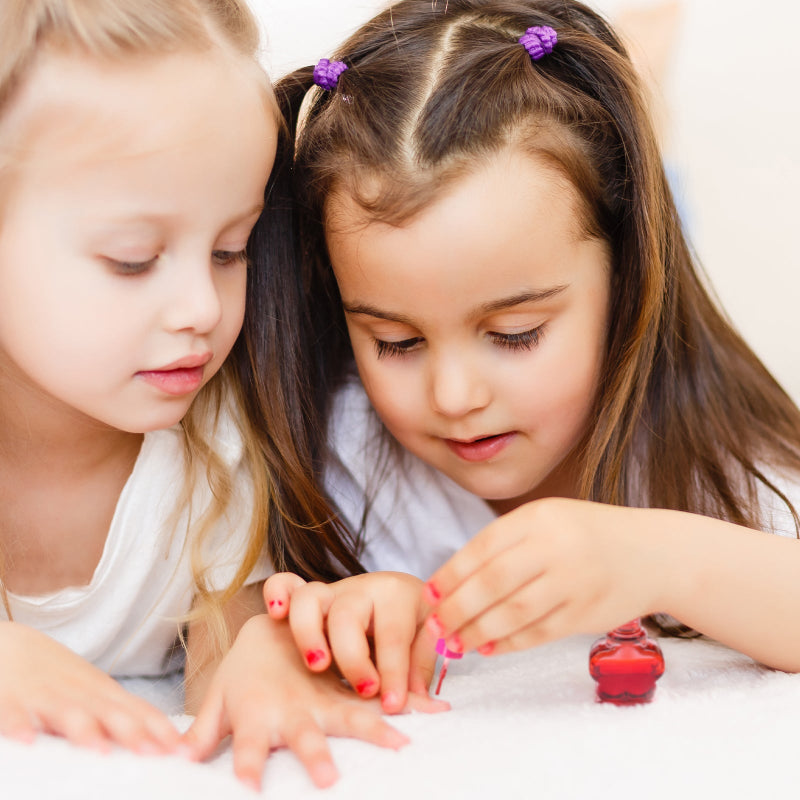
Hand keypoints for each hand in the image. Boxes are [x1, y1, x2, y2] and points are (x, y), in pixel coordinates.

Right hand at [0, 621, 184, 754]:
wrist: (12, 645)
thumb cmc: (58, 677)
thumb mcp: (93, 694)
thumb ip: (119, 715)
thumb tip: (154, 744)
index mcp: (103, 693)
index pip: (139, 711)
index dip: (160, 731)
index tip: (181, 750)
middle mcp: (81, 693)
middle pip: (111, 712)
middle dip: (134, 733)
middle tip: (152, 754)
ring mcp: (47, 695)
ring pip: (69, 712)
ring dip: (86, 731)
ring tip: (100, 752)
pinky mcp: (12, 698)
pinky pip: (15, 713)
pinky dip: (20, 725)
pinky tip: (27, 741)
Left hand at [183, 613, 411, 789]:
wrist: (283, 608)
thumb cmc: (251, 664)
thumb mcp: (224, 695)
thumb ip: (203, 728)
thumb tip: (172, 759)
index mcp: (259, 708)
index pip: (246, 743)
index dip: (246, 766)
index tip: (246, 791)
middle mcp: (295, 694)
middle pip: (306, 728)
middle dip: (317, 752)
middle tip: (329, 781)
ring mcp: (328, 680)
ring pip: (353, 704)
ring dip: (375, 726)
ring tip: (401, 747)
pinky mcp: (354, 672)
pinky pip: (383, 689)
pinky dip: (411, 699)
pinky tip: (437, 711)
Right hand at [264, 572, 448, 713]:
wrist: (401, 597)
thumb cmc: (415, 623)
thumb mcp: (428, 638)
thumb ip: (420, 665)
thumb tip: (416, 700)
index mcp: (397, 594)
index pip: (393, 634)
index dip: (394, 671)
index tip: (392, 704)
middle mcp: (361, 589)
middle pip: (347, 615)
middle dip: (353, 657)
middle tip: (363, 689)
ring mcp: (331, 592)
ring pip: (309, 598)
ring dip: (308, 632)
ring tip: (317, 664)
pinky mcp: (307, 597)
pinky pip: (284, 583)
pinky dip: (277, 592)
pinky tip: (276, 614)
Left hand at [423, 498, 660, 655]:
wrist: (654, 553)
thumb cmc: (586, 534)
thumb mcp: (547, 519)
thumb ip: (506, 542)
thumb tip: (453, 580)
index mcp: (539, 517)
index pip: (483, 547)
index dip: (451, 574)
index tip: (428, 594)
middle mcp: (556, 546)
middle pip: (493, 583)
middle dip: (457, 608)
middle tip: (434, 628)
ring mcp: (574, 581)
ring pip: (514, 613)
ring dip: (478, 632)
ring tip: (455, 645)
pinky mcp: (587, 612)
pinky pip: (540, 633)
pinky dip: (510, 644)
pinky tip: (489, 649)